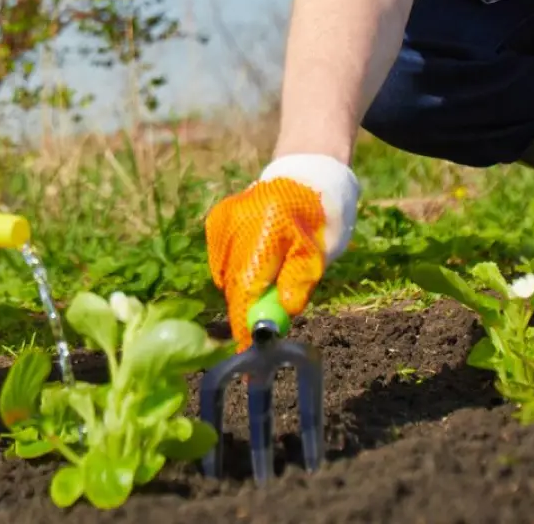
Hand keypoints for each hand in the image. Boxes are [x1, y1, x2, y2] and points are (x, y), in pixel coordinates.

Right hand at [204, 153, 362, 350]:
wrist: (305, 178)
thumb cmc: (318, 220)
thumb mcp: (316, 256)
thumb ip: (297, 284)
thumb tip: (282, 315)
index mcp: (265, 228)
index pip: (246, 287)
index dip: (245, 324)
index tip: (247, 355)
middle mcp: (235, 221)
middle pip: (231, 284)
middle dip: (246, 310)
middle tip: (265, 326)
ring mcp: (221, 220)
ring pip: (224, 276)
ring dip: (241, 291)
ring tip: (268, 283)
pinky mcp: (215, 220)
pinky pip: (220, 262)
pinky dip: (235, 272)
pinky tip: (256, 263)